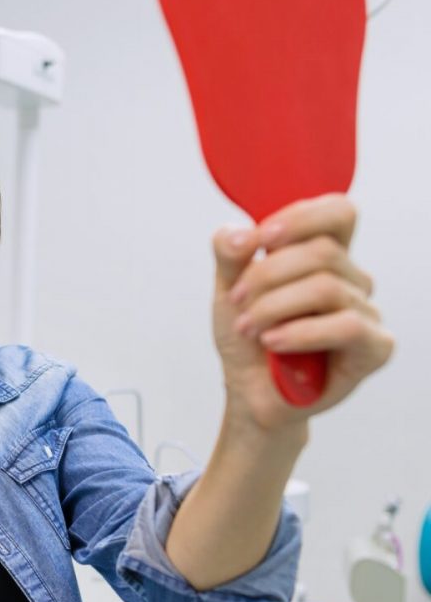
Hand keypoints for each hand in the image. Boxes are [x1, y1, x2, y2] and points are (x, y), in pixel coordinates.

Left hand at [212, 194, 393, 431]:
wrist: (248, 389)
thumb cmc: (246, 335)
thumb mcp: (227, 288)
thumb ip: (229, 254)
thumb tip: (243, 235)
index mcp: (321, 255)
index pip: (338, 212)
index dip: (302, 218)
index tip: (261, 238)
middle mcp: (349, 278)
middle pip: (322, 251)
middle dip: (267, 275)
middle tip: (237, 300)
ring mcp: (365, 312)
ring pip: (326, 287)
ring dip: (274, 307)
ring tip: (248, 328)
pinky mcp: (373, 348)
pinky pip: (346, 326)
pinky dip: (300, 332)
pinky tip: (273, 342)